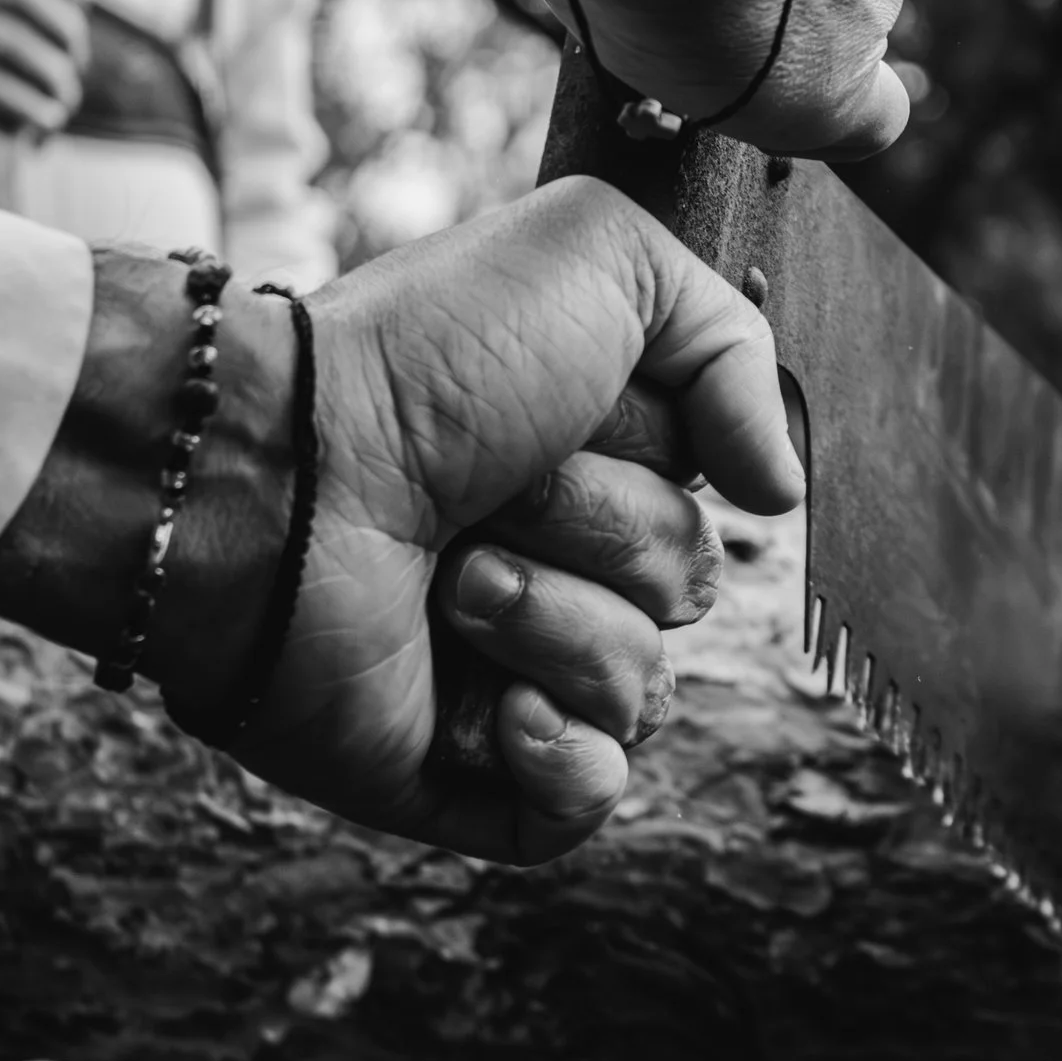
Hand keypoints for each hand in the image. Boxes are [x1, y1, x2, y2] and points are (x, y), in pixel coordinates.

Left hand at [0, 180, 802, 866]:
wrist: (280, 471)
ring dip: (552, 622)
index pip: (713, 498)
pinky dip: (560, 756)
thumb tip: (780, 494)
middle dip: (602, 533)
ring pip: (637, 686)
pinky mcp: (461, 769)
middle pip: (687, 589)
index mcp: (585, 458)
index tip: (578, 413)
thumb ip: (734, 343)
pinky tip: (499, 710)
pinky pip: (584, 802)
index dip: (667, 459)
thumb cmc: (429, 357)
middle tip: (491, 493)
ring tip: (453, 580)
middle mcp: (551, 561)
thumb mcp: (610, 258)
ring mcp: (505, 669)